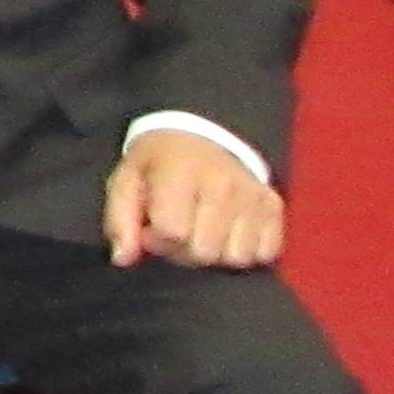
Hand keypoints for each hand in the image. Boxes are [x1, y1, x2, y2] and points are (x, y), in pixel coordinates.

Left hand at [106, 127, 286, 269]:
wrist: (202, 133)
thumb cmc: (158, 163)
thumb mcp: (126, 180)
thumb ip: (119, 220)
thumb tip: (123, 259)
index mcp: (181, 172)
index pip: (173, 233)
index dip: (156, 240)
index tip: (151, 228)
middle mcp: (224, 183)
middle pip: (204, 252)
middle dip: (184, 251)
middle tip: (178, 231)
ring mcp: (253, 195)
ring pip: (236, 258)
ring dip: (216, 253)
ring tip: (202, 231)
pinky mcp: (274, 205)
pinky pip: (265, 253)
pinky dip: (245, 250)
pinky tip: (228, 232)